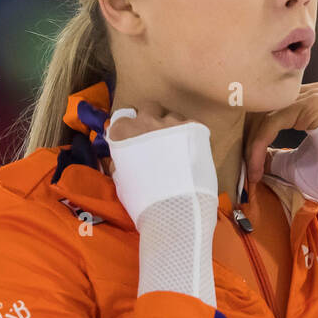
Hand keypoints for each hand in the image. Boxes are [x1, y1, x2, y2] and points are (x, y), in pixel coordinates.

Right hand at [105, 106, 216, 225]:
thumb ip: (122, 161)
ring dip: (173, 127)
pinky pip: (192, 125)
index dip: (131, 129)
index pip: (123, 119)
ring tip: (179, 148)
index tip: (137, 139)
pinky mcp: (195, 128)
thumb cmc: (143, 201)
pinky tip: (193, 152)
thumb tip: (123, 159)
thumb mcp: (123, 180)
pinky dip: (192, 135)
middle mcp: (145, 121)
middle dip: (152, 119)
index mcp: (123, 132)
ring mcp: (171, 122)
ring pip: (172, 115)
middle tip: (158, 138)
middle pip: (149, 108)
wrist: (175, 209)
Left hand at [253, 88, 317, 206]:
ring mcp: (316, 95)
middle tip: (244, 169)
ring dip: (252, 146)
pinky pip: (273, 121)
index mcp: (313, 100)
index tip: (248, 169)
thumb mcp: (295, 164)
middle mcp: (315, 91)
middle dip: (250, 140)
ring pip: (266, 114)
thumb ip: (275, 154)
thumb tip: (251, 155)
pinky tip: (256, 168)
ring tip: (251, 172)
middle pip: (266, 108)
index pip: (271, 110)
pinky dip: (259, 146)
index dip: (253, 138)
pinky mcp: (313, 105)